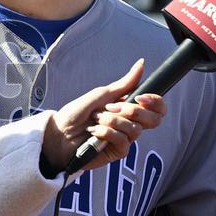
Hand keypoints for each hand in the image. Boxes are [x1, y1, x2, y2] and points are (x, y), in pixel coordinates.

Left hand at [43, 60, 165, 172]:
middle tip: (110, 108)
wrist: (58, 133)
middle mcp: (129, 123)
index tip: (140, 97)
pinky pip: (123, 141)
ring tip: (95, 119)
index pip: (156, 107)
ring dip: (112, 121)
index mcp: (128, 107)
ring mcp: (124, 138)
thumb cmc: (75, 113)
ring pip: (135, 129)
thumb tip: (141, 64)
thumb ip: (124, 84)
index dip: (155, 101)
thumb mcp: (100, 94)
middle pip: (154, 120)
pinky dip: (107, 133)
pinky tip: (94, 132)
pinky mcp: (117, 151)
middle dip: (133, 111)